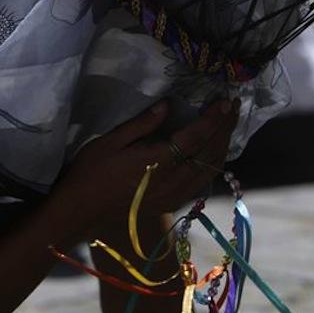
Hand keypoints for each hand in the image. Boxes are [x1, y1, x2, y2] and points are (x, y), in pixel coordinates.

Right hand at [51, 99, 239, 240]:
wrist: (80, 211)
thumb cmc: (90, 173)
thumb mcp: (110, 141)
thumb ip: (142, 124)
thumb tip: (168, 106)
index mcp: (158, 162)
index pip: (195, 137)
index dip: (213, 118)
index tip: (225, 101)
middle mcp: (172, 181)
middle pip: (209, 153)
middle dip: (224, 129)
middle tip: (233, 108)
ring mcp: (173, 195)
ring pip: (209, 170)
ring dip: (222, 147)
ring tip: (227, 127)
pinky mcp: (170, 204)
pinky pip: (201, 183)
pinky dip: (212, 166)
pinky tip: (212, 154)